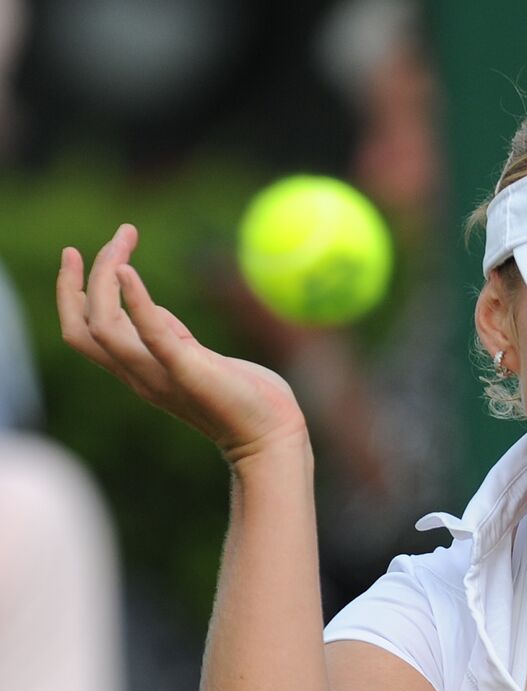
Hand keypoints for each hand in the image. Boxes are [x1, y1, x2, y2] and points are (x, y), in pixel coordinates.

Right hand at [57, 225, 308, 463]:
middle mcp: (139, 374)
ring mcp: (159, 375)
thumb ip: (170, 336)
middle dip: (80, 279)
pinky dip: (135, 301)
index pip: (83, 331)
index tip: (82, 252)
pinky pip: (150, 335)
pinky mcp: (187, 371)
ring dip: (104, 279)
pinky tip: (128, 270)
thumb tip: (150, 307)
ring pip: (101, 327)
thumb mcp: (196, 357)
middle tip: (116, 236)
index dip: (72, 292)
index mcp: (139, 369)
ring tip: (122, 242)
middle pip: (82, 326)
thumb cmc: (246, 398)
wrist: (273, 436)